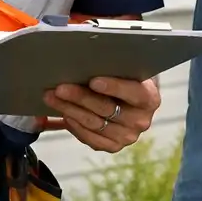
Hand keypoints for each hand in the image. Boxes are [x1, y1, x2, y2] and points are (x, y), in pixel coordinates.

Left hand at [39, 75, 160, 153]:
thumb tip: (90, 54)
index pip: (133, 92)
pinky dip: (74, 125)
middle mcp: (141, 121)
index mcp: (149, 98)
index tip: (93, 81)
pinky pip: (90, 138)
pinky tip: (63, 114)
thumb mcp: (127, 69)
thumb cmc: (126, 79)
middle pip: (107, 108)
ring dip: (70, 110)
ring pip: (94, 123)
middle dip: (80, 97)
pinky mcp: (113, 146)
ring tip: (52, 97)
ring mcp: (127, 136)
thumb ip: (115, 65)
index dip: (113, 87)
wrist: (131, 101)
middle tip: (60, 87)